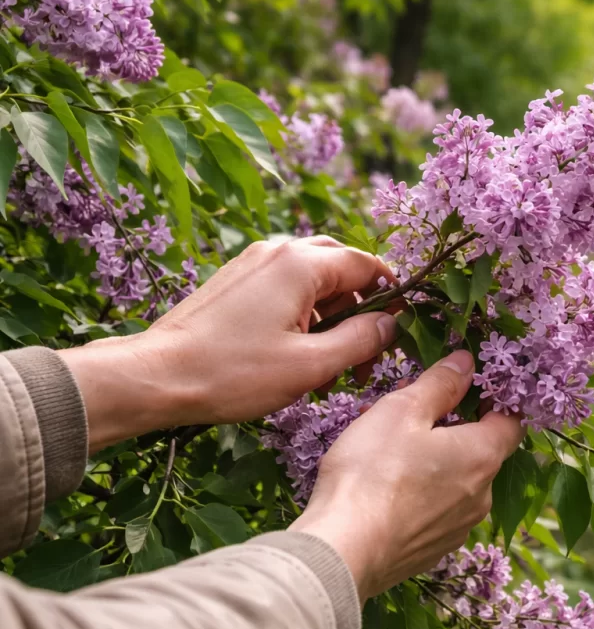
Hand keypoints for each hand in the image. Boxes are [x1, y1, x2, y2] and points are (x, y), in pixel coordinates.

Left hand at [60, 236, 398, 451]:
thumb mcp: (312, 365)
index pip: (367, 265)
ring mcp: (253, 264)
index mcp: (301, 263)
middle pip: (342, 268)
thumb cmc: (233, 372)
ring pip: (314, 280)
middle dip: (362, 308)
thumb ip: (362, 341)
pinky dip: (305, 316)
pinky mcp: (236, 283)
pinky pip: (286, 289)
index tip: (402, 329)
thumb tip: (392, 325)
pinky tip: (300, 356)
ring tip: (333, 365)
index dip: (392, 296)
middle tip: (368, 351)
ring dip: (334, 317)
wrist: (156, 376)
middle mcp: (278, 252)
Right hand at [289, 350, 525, 602]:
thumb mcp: (402, 411)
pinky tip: (386, 490)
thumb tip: (467, 362)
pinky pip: (437, 513)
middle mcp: (482, 496)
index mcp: (482, 456)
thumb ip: (440, 384)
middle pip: (482, 453)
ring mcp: (459, 529)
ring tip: (392, 451)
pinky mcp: (433, 551)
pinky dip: (421, 497)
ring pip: (458, 484)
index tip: (470, 387)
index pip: (511, 421)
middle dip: (456, 430)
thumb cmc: (372, 473)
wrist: (343, 551)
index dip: (495, 400)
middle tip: (416, 414)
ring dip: (436, 464)